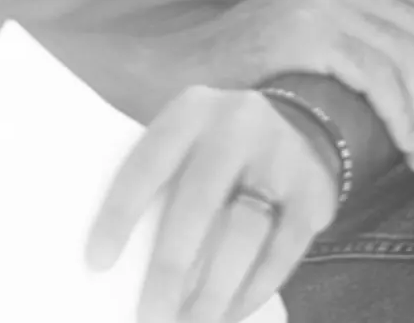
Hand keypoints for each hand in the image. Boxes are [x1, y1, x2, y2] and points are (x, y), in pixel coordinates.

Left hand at [87, 87, 339, 322]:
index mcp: (192, 110)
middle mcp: (238, 126)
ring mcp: (282, 158)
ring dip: (215, 289)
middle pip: (198, 203)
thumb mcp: (187, 140)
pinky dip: (253, 290)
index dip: (120, 215)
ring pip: (244, 234)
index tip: (98, 263)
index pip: (148, 165)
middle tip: (151, 314)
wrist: (302, 127)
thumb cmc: (216, 149)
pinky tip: (230, 313)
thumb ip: (161, 181)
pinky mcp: (315, 195)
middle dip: (170, 268)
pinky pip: (282, 253)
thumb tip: (121, 260)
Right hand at [176, 0, 413, 172]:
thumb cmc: (235, 74)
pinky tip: (401, 144)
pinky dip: (401, 114)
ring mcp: (319, 6)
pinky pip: (378, 75)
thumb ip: (346, 45)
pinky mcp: (306, 35)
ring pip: (407, 56)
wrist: (170, 74)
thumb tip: (406, 83)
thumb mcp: (298, 45)